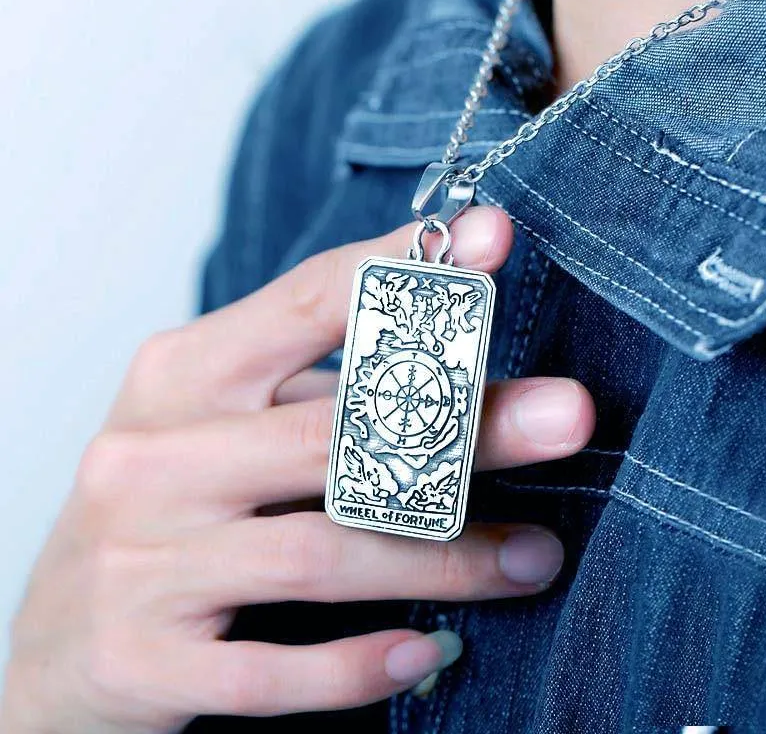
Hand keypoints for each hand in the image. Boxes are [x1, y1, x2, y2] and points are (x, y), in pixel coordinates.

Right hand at [0, 207, 594, 732]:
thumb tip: (455, 359)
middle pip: (335, 429)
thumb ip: (312, 392)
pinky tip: (430, 652)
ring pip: (321, 551)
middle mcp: (153, 455)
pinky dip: (357, 664)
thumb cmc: (162, 510)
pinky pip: (268, 670)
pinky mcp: (139, 657)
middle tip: (568, 415)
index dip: (404, 270)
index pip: (307, 300)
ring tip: (536, 559)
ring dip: (444, 559)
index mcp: (180, 375)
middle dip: (465, 424)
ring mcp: (140, 558)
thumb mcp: (217, 427)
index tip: (493, 238)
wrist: (55, 642)